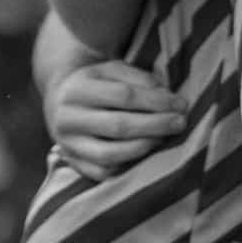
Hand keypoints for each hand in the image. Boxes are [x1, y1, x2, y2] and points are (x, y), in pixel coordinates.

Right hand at [50, 61, 189, 177]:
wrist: (59, 102)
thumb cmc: (97, 84)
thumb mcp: (113, 70)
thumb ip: (140, 79)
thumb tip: (168, 97)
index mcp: (78, 88)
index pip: (124, 95)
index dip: (156, 101)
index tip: (181, 104)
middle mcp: (68, 118)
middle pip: (119, 126)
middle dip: (156, 126)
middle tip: (181, 123)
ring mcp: (68, 145)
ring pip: (111, 154)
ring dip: (145, 147)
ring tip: (166, 138)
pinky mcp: (73, 164)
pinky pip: (104, 172)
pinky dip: (129, 166)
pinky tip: (147, 154)